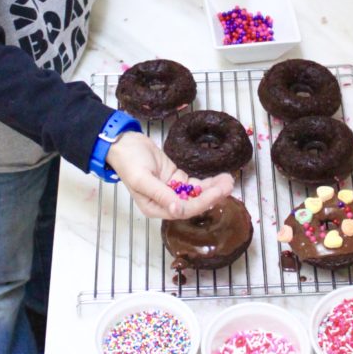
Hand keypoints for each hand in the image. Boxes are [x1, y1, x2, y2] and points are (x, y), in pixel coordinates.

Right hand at [105, 131, 233, 218]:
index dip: (201, 203)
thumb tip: (176, 209)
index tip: (216, 193)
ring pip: (196, 193)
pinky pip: (194, 183)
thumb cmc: (129, 161)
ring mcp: (172, 189)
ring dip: (213, 188)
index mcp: (154, 208)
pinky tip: (219, 177)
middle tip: (229, 184)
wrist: (123, 143)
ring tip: (228, 180)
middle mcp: (165, 202)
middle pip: (193, 203)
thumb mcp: (142, 179)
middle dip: (212, 195)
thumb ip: (160, 194)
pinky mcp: (176, 178)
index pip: (183, 210)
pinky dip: (207, 181)